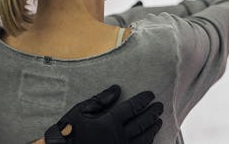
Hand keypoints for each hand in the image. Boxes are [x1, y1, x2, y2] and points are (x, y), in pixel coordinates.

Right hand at [43, 85, 162, 143]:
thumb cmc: (69, 132)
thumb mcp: (80, 111)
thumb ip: (100, 100)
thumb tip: (116, 89)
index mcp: (109, 122)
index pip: (132, 107)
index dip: (143, 100)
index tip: (150, 95)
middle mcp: (118, 137)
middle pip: (141, 123)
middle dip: (152, 113)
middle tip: (159, 106)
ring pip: (143, 139)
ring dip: (152, 129)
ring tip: (158, 122)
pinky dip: (146, 143)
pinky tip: (149, 139)